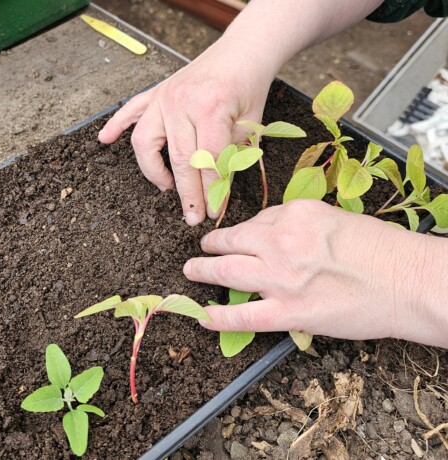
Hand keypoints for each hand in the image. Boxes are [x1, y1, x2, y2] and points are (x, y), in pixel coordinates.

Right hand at [98, 38, 274, 224]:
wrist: (242, 51)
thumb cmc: (248, 87)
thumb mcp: (250, 126)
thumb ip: (231, 159)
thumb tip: (217, 197)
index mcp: (211, 106)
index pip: (206, 160)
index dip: (211, 190)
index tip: (214, 212)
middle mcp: (181, 101)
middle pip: (179, 159)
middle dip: (187, 193)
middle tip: (193, 217)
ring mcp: (164, 96)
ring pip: (145, 141)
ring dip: (152, 170)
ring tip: (166, 186)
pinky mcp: (156, 92)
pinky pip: (130, 110)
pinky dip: (116, 125)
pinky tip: (105, 140)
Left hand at [183, 200, 447, 347]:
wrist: (411, 281)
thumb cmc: (384, 250)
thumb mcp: (337, 219)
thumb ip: (300, 227)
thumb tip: (273, 237)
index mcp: (296, 214)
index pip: (257, 220)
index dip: (245, 232)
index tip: (238, 237)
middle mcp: (281, 241)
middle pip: (232, 241)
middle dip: (212, 245)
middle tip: (202, 250)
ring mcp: (281, 278)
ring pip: (226, 273)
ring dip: (202, 271)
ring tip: (191, 272)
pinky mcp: (289, 312)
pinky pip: (242, 316)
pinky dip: (218, 317)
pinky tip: (202, 316)